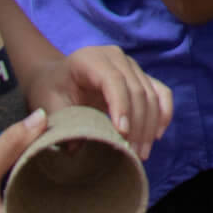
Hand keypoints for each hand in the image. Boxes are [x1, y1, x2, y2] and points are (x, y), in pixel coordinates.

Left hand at [21, 46, 173, 159]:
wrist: (55, 76)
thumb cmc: (50, 90)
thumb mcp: (48, 105)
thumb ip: (61, 124)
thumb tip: (77, 148)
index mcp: (90, 59)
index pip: (113, 80)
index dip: (121, 105)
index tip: (122, 133)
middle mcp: (115, 57)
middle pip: (137, 89)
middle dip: (138, 124)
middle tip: (132, 154)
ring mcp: (131, 65)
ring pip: (151, 94)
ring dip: (150, 125)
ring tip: (141, 153)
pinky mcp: (140, 76)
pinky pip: (160, 92)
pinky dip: (163, 113)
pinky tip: (157, 135)